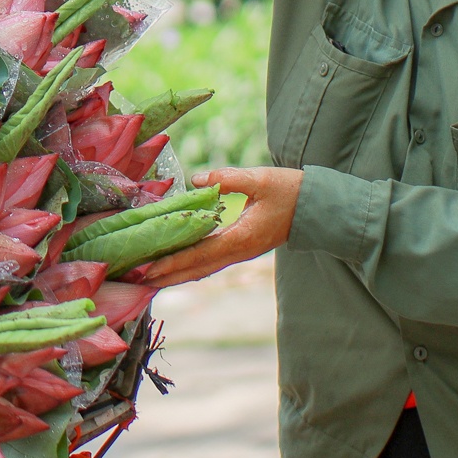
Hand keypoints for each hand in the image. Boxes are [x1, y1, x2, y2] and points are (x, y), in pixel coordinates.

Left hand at [133, 166, 301, 287]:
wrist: (319, 209)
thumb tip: (197, 178)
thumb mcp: (261, 179)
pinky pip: (211, 262)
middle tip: (138, 279)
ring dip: (177, 274)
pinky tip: (176, 266)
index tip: (149, 269)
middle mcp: (239, 251)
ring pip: (203, 269)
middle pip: (197, 269)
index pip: (200, 254)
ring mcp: (241, 253)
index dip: (173, 262)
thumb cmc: (291, 192)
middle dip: (168, 276)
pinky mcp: (242, 248)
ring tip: (151, 277)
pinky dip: (191, 266)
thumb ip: (228, 179)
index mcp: (241, 238)